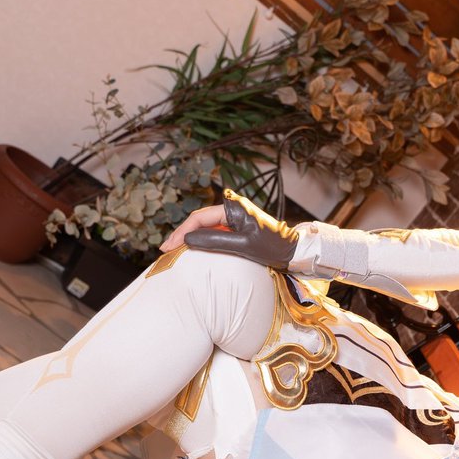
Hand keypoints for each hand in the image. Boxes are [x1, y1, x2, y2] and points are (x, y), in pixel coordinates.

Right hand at [170, 189, 298, 269]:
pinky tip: (190, 247)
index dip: (181, 232)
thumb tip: (187, 239)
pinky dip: (201, 239)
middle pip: (198, 220)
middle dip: (181, 234)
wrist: (293, 251)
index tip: (168, 247)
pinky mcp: (236, 226)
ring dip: (189, 237)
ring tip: (173, 249)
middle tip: (165, 249)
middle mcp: (231, 207)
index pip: (198, 218)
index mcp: (232, 207)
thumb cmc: (272, 247)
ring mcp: (234, 216)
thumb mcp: (243, 245)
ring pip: (204, 225)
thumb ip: (214, 240)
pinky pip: (213, 230)